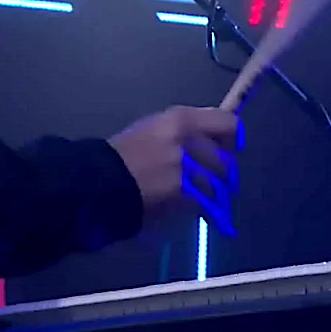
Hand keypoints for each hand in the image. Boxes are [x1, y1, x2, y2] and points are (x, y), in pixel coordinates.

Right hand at [108, 106, 241, 235]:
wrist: (99, 183)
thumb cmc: (122, 156)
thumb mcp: (154, 130)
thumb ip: (186, 134)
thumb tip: (214, 145)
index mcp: (181, 120)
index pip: (229, 125)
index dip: (231, 141)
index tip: (225, 150)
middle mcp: (188, 141)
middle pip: (226, 162)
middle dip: (218, 175)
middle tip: (203, 182)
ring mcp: (188, 171)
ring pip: (217, 187)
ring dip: (209, 195)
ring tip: (190, 198)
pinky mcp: (185, 197)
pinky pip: (206, 206)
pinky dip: (201, 211)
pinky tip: (186, 210)